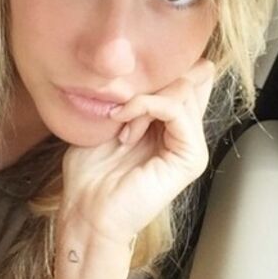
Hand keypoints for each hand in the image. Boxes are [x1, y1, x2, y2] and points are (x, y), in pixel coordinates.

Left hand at [58, 58, 215, 244]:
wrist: (87, 212)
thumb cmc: (90, 174)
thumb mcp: (107, 121)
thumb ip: (130, 95)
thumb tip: (139, 67)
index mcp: (169, 124)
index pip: (187, 77)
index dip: (162, 67)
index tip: (124, 81)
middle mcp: (185, 132)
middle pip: (188, 77)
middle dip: (150, 82)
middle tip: (120, 105)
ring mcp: (190, 145)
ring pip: (182, 90)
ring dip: (143, 99)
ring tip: (120, 122)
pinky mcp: (191, 158)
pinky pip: (177, 110)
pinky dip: (147, 107)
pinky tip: (126, 125)